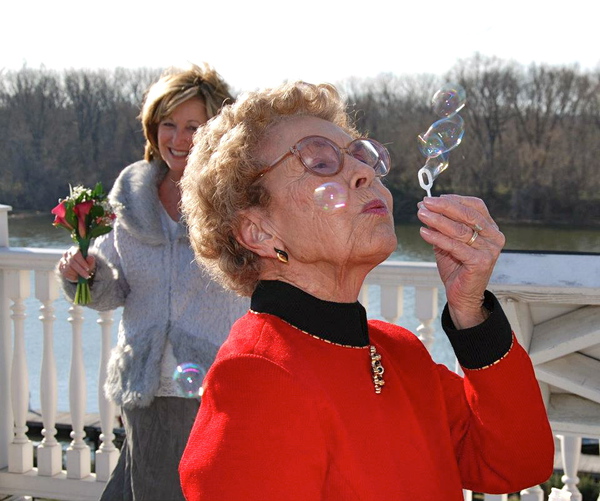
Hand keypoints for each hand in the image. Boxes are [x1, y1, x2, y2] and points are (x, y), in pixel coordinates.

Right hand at [58, 246, 95, 282]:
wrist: (79, 267)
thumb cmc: (85, 263)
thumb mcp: (90, 262)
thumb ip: (91, 260)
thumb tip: (90, 257)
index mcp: (74, 249)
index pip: (76, 255)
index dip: (82, 262)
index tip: (87, 269)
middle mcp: (66, 254)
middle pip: (72, 263)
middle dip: (80, 270)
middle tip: (86, 276)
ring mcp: (62, 260)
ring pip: (67, 269)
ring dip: (76, 274)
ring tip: (82, 276)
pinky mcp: (60, 267)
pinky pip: (65, 273)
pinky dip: (72, 277)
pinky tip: (77, 278)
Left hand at [417, 194, 504, 328]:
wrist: (462, 295)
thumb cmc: (456, 267)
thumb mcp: (449, 241)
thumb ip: (442, 225)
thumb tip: (426, 207)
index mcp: (490, 228)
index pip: (474, 206)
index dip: (453, 200)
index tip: (433, 198)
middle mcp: (494, 237)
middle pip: (467, 215)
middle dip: (443, 207)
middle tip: (424, 203)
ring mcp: (490, 250)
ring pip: (459, 230)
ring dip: (437, 220)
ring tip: (421, 215)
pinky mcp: (481, 262)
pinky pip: (455, 246)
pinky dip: (437, 238)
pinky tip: (424, 232)